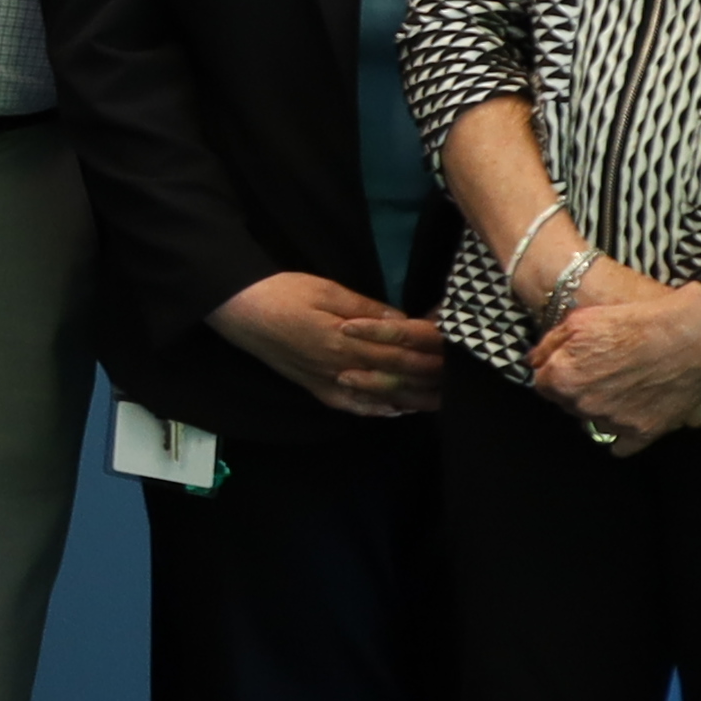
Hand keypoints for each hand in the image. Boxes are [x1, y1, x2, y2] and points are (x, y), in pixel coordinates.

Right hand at [213, 271, 445, 417]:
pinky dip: (378, 410)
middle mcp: (341, 368)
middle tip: (461, 375)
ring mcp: (328, 382)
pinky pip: (352, 406)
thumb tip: (404, 322)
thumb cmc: (283, 293)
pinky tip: (396, 409)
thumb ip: (367, 310)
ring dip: (413, 399)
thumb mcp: (328, 290)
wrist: (239, 310)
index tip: (457, 347)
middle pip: (397, 377)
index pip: (401, 351)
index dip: (431, 352)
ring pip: (380, 397)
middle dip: (431, 376)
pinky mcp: (315, 388)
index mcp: (347, 340)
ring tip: (442, 398)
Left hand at [527, 265, 700, 448]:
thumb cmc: (635, 321)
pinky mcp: (642, 432)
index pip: (544, 384)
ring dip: (601, 408)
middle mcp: (583, 405)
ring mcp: (613, 422)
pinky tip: (626, 417)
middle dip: (578, 389)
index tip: (573, 363)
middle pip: (569, 403)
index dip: (557, 371)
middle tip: (601, 371)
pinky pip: (621, 446)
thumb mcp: (581, 319)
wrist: (689, 335)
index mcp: (562, 378)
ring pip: (595, 421)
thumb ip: (550, 344)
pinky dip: (621, 434)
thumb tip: (534, 362)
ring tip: (621, 386)